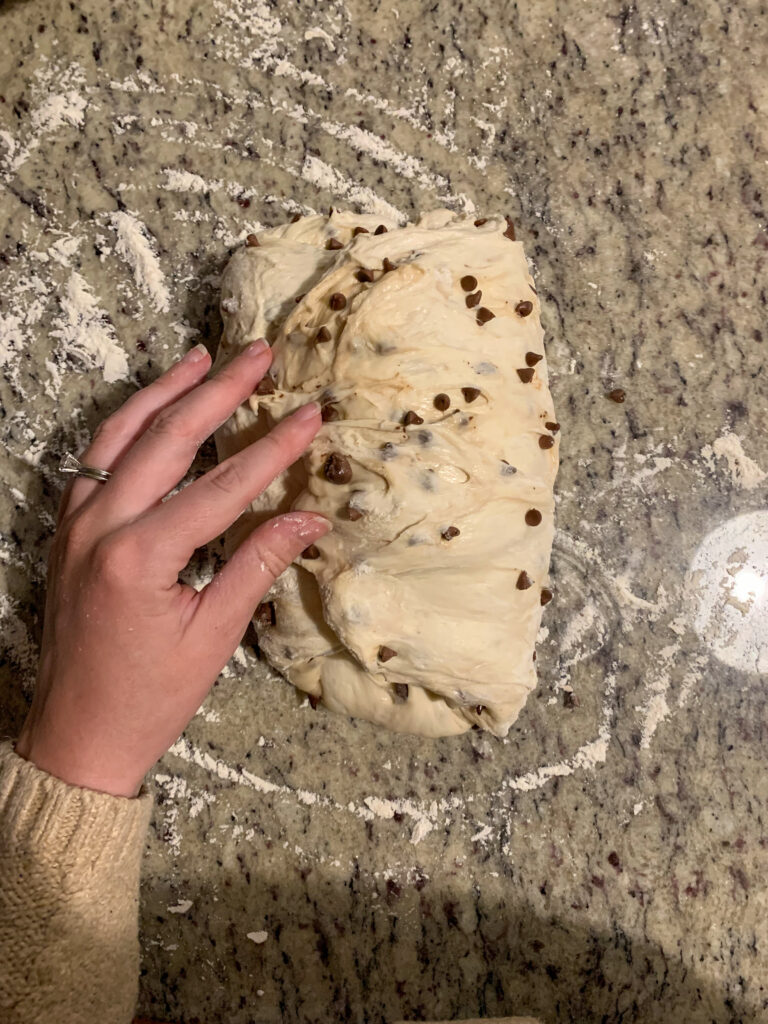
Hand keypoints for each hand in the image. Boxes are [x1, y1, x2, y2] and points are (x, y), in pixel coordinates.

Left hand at [14, 340, 328, 797]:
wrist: (75, 737)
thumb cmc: (148, 698)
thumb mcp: (213, 635)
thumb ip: (258, 564)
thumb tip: (309, 516)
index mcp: (138, 557)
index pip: (220, 486)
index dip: (272, 449)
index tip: (311, 414)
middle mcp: (98, 527)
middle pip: (166, 438)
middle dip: (217, 391)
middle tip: (258, 354)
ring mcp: (74, 524)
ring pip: (119, 435)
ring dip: (164, 392)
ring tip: (204, 357)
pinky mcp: (65, 531)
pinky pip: (95, 460)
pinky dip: (127, 425)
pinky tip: (153, 409)